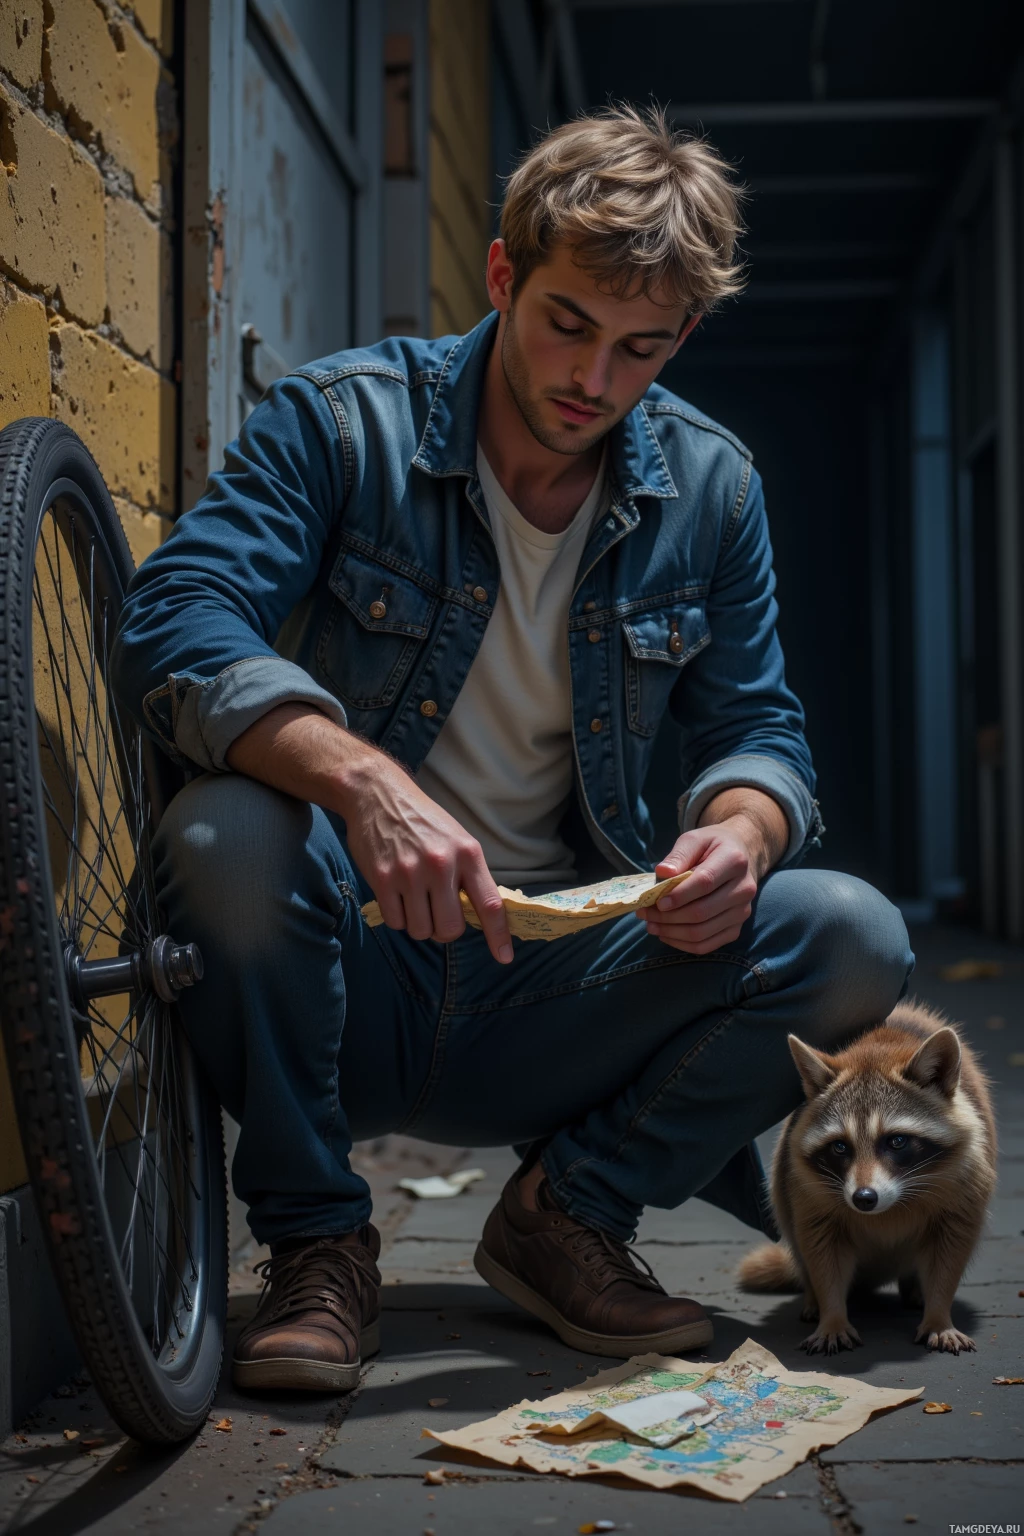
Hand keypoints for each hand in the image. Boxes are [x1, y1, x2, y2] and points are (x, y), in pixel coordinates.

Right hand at [225, 703, 512, 963]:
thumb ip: (469, 875)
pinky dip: (398, 917)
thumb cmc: (423, 820)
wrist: (378, 795)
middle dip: (444, 929)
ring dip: (419, 924)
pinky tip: (396, 895)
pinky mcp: (383, 879)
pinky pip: (396, 922)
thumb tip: (479, 916)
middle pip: (450, 929)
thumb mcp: (457, 838)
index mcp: (468, 854)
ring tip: (414, 899)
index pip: (489, 904)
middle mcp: (442, 865)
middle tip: (437, 912)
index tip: (504, 958)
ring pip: (421, 930)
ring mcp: (410, 873)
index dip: (498, 936)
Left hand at [640, 820, 760, 954]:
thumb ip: (679, 855)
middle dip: (668, 917)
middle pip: (702, 912)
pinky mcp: (736, 929)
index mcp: (735, 861)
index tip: (657, 901)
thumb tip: (662, 873)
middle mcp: (744, 889)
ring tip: (650, 924)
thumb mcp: (695, 839)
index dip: (679, 895)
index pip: (705, 883)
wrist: (740, 856)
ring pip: (702, 933)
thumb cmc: (712, 847)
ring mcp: (742, 912)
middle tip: (644, 913)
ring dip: (671, 932)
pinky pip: (707, 945)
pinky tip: (666, 934)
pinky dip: (682, 944)